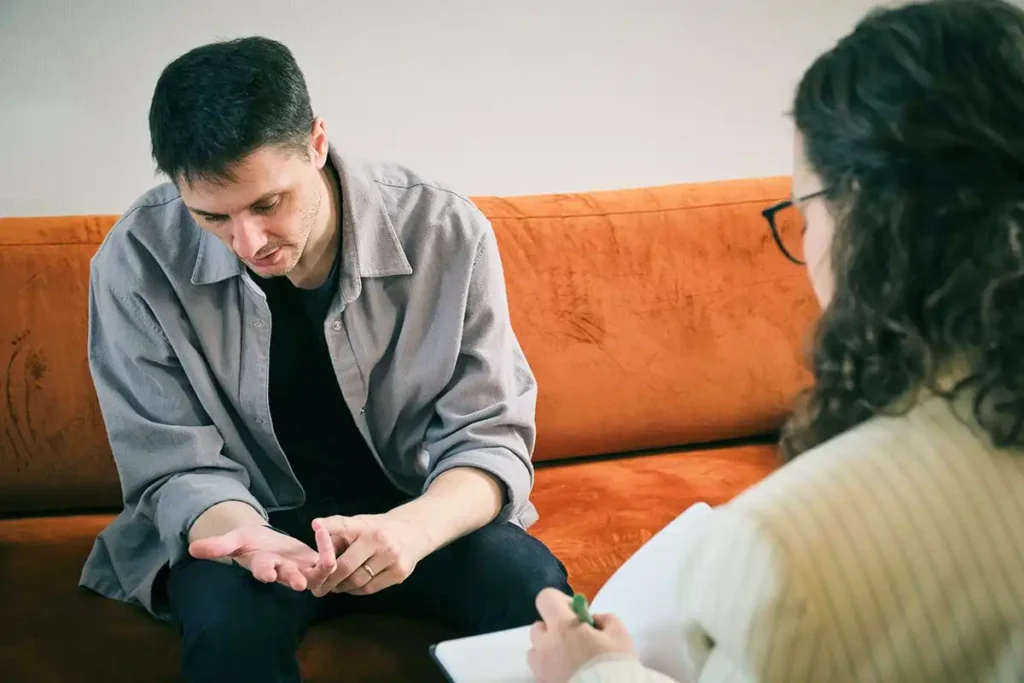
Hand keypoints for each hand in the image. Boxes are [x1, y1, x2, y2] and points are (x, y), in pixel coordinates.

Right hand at [188, 523, 336, 591]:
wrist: (267, 544)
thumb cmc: (250, 544)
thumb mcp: (234, 541)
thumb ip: (217, 546)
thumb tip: (192, 549)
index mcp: (263, 565)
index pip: (263, 571)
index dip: (265, 572)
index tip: (267, 574)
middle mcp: (283, 571)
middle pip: (290, 578)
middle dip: (294, 579)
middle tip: (299, 583)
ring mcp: (301, 570)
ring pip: (317, 577)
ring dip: (324, 561)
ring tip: (321, 533)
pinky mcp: (315, 563)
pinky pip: (329, 561)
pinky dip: (329, 545)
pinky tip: (320, 527)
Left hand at [306, 512, 432, 596]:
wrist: (415, 531)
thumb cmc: (379, 529)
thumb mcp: (360, 524)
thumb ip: (338, 536)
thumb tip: (316, 557)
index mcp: (365, 525)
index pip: (344, 524)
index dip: (328, 527)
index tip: (315, 525)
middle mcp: (379, 540)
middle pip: (345, 566)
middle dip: (328, 580)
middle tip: (317, 589)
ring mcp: (391, 557)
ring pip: (357, 581)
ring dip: (342, 587)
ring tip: (334, 587)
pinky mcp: (399, 572)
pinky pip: (370, 588)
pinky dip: (356, 591)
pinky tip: (352, 587)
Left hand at [527, 588, 635, 682]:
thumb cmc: (613, 665)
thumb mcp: (620, 636)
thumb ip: (605, 619)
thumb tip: (593, 620)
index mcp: (562, 626)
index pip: (546, 598)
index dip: (560, 602)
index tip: (576, 614)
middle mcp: (545, 645)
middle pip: (539, 627)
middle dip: (554, 629)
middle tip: (575, 639)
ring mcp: (540, 668)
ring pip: (535, 651)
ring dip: (548, 650)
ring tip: (569, 660)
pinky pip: (539, 671)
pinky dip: (549, 669)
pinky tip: (567, 674)